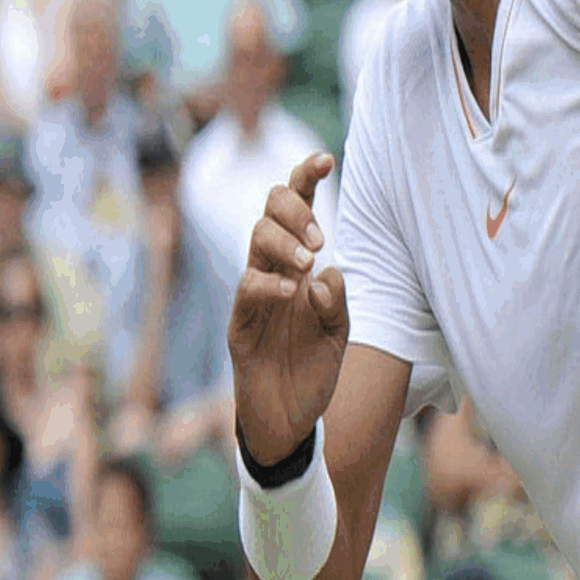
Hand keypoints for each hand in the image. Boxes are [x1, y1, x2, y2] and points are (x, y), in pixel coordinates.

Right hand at [227, 155, 348, 465]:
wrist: (289, 420)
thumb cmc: (312, 371)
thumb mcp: (338, 335)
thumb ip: (338, 302)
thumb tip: (327, 270)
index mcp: (299, 264)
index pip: (298, 209)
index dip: (306, 178)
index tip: (326, 158)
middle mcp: (274, 269)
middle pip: (270, 208)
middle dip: (294, 207)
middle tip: (319, 237)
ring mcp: (255, 292)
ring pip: (257, 238)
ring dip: (285, 242)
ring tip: (309, 262)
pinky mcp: (241, 321)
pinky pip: (247, 285)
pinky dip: (270, 282)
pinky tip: (291, 292)